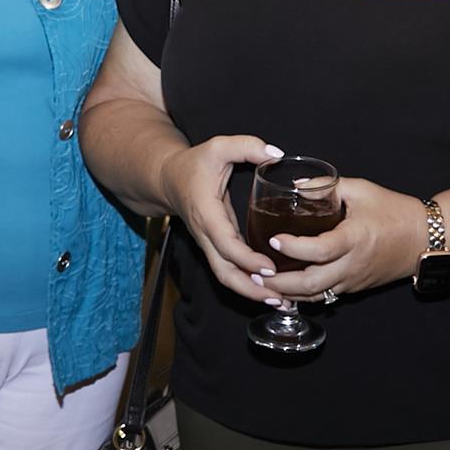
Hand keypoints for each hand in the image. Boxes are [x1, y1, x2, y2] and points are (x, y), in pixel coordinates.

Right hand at [160, 136, 283, 300]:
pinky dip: (249, 285)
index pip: (225, 243)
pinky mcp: (216, 248)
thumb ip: (246, 146)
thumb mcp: (218, 146)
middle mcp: (206, 234)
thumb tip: (276, 155)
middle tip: (279, 297)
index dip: (247, 259)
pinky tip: (272, 292)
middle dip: (250, 289)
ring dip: (251, 293)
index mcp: (206, 212)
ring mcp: (209, 244)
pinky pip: (230, 272)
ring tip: (281, 302)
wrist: (168, 180)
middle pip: (225, 272)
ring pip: (226, 278)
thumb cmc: (195, 164)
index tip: (269, 268)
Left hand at [258, 178, 425, 302]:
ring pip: (316, 296)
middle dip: (280, 283)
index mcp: (354, 238)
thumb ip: (327, 186)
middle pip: (310, 284)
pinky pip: (325, 295)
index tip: (272, 239)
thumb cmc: (395, 211)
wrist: (425, 238)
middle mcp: (352, 264)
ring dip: (288, 293)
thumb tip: (296, 187)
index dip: (292, 247)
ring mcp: (354, 280)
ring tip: (264, 284)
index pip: (318, 250)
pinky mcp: (355, 287)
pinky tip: (287, 288)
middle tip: (257, 274)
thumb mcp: (361, 190)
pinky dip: (304, 294)